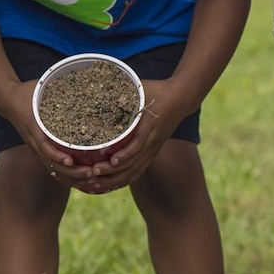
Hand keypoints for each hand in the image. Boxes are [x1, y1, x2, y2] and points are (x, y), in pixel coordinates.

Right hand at [0, 81, 95, 188]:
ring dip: (74, 178)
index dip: (58, 157)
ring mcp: (38, 149)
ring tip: (94, 180)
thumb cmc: (28, 93)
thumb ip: (60, 86)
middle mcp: (36, 142)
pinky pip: (55, 168)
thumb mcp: (42, 88)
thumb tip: (85, 77)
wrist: (8, 100)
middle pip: (53, 165)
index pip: (45, 148)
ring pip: (55, 171)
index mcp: (35, 128)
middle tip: (93, 173)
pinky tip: (85, 179)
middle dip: (73, 173)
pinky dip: (69, 176)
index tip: (72, 161)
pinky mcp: (42, 151)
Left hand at [68, 76, 182, 194]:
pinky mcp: (151, 153)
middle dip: (113, 172)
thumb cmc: (156, 90)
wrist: (181, 98)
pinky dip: (124, 180)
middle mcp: (152, 141)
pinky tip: (108, 185)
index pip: (138, 145)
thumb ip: (120, 90)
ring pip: (135, 171)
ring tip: (95, 184)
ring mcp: (153, 149)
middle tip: (92, 173)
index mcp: (149, 126)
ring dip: (115, 179)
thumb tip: (94, 88)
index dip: (124, 155)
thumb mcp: (139, 88)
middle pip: (133, 163)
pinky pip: (138, 171)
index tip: (110, 161)